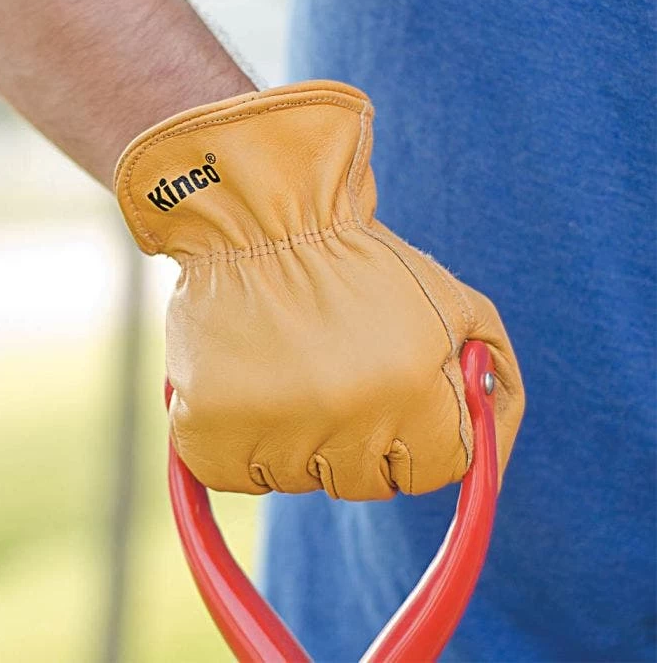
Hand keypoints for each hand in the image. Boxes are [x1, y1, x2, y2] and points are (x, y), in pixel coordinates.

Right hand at [114, 81, 524, 499]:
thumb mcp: (456, 306)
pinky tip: (250, 386)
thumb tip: (490, 466)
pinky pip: (243, 475)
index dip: (420, 433)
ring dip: (300, 438)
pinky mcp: (209, 434)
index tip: (395, 395)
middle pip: (369, 482)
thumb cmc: (365, 264)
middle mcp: (346, 420)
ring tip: (288, 368)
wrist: (263, 219)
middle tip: (336, 373)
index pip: (439, 469)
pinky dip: (246, 443)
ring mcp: (272, 431)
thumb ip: (494, 385)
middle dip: (362, 438)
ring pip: (301, 480)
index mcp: (413, 390)